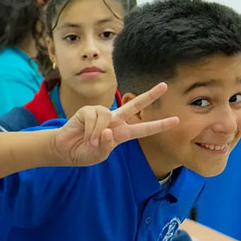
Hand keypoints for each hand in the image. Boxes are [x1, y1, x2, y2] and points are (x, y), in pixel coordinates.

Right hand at [49, 83, 177, 165]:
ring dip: (98, 133)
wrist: (65, 151)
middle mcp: (114, 120)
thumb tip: (107, 131)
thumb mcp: (99, 155)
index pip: (143, 128)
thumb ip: (107, 145)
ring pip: (107, 117)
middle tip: (165, 86)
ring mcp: (101, 114)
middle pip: (135, 105)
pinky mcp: (88, 110)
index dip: (159, 125)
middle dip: (150, 95)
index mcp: (121, 133)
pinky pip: (94, 117)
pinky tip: (84, 134)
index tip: (176, 120)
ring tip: (91, 141)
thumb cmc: (84, 153)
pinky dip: (90, 129)